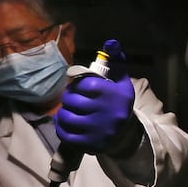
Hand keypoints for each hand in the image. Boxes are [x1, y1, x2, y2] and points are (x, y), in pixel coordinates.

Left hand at [55, 39, 139, 155]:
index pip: (84, 84)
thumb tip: (111, 42)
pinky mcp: (90, 144)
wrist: (125, 134)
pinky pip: (65, 134)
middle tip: (72, 99)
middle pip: (72, 100)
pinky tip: (67, 124)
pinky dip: (62, 128)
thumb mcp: (121, 80)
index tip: (81, 88)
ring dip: (64, 113)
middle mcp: (107, 113)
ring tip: (70, 111)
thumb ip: (116, 60)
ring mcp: (98, 130)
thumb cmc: (118, 102)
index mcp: (114, 94)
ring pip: (66, 117)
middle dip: (69, 98)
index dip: (78, 85)